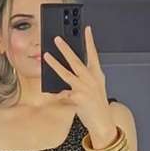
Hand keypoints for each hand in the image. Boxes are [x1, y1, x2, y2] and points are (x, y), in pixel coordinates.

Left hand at [42, 25, 116, 146]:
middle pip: (76, 60)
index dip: (90, 41)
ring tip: (46, 56)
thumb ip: (84, 78)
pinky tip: (50, 95)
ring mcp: (84, 88)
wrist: (102, 122)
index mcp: (97, 74)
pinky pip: (62, 94)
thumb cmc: (97, 105)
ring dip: (55, 64)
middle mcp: (91, 79)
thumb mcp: (95, 87)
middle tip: (57, 39)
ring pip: (66, 73)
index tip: (86, 29)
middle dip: (66, 48)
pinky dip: (56, 95)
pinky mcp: (78, 99)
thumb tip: (69, 71)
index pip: (93, 54)